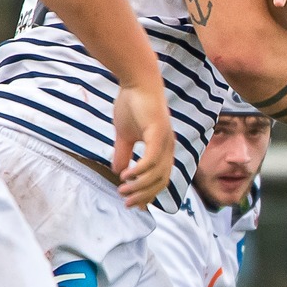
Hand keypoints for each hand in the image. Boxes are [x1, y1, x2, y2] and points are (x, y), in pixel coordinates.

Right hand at [111, 81, 174, 208]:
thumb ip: (123, 153)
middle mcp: (169, 146)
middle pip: (161, 181)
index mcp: (163, 148)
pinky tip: (126, 176)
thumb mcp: (125, 135)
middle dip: (144, 195)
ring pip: (156, 173)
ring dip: (139, 186)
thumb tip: (117, 171)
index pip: (160, 178)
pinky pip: (151, 159)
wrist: (136, 80)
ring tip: (123, 190)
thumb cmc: (132, 104)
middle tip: (127, 203)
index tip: (136, 206)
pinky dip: (140, 171)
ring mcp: (165, 140)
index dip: (149, 194)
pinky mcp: (158, 132)